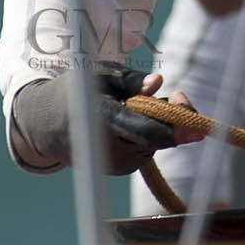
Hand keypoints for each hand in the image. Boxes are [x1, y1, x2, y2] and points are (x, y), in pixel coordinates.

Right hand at [11, 65, 203, 175]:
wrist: (46, 125)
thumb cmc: (77, 92)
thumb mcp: (100, 75)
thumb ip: (130, 80)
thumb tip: (158, 83)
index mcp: (101, 119)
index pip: (144, 130)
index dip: (173, 128)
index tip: (198, 128)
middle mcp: (108, 148)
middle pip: (156, 135)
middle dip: (171, 116)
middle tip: (177, 95)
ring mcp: (114, 164)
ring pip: (153, 142)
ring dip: (157, 125)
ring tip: (135, 108)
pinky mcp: (119, 169)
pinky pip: (146, 149)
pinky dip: (148, 135)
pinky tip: (131, 123)